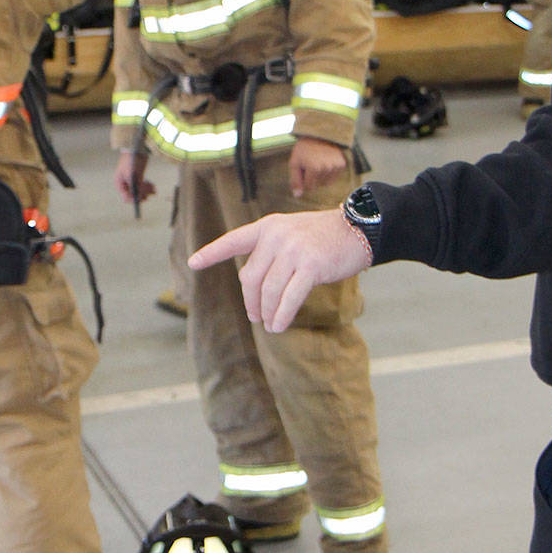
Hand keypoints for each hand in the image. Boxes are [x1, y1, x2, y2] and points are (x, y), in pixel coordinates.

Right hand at [115, 150, 155, 208]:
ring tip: (153, 189)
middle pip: (134, 195)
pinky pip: (143, 187)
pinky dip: (148, 187)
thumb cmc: (131, 159)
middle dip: (142, 194)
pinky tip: (153, 186)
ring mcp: (132, 181)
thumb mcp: (132, 174)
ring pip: (140, 192)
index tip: (142, 199)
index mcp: (120, 183)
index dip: (134, 199)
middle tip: (150, 193)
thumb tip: (138, 198)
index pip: (126, 197)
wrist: (136, 148)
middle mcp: (125, 184)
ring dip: (147, 192)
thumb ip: (134, 186)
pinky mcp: (138, 178)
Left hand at [188, 207, 366, 333]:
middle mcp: (276, 236)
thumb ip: (270, 254)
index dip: (212, 252)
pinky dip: (282, 315)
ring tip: (270, 325)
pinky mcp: (312, 265)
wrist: (358, 230)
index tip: (193, 262)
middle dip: (251, 302)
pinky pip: (290, 297)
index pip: (234, 240)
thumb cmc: (324, 237)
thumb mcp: (291, 235)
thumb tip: (254, 291)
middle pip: (251, 278)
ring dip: (268, 313)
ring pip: (269, 291)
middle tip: (256, 316)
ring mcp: (294, 250)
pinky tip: (279, 325)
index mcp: (268, 227)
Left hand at [288, 137, 346, 198]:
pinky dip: (329, 173)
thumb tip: (297, 196)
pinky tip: (326, 162)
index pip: (309, 187)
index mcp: (314, 168)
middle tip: (311, 162)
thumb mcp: (294, 162)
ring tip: (318, 162)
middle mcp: (327, 168)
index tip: (304, 167)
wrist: (320, 134)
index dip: (304, 179)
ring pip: (326, 183)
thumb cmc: (304, 149)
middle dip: (312, 177)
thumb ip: (295, 180)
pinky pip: (333, 178)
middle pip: (318, 185)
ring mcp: (336, 166)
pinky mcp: (342, 164)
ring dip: (321, 176)